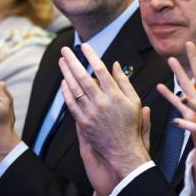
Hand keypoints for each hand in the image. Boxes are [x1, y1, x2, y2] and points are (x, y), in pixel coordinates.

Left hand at [60, 44, 150, 179]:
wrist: (123, 149)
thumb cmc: (131, 124)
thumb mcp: (134, 101)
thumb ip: (124, 82)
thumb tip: (115, 64)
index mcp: (115, 95)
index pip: (100, 70)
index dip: (91, 56)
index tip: (84, 46)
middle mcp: (101, 102)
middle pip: (83, 77)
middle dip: (72, 61)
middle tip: (65, 50)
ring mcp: (90, 112)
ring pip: (75, 89)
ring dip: (66, 73)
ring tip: (62, 62)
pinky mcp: (83, 122)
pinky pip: (71, 104)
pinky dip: (66, 92)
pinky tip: (64, 82)